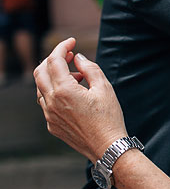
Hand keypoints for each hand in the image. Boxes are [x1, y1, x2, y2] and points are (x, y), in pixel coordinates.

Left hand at [34, 38, 127, 160]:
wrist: (107, 147)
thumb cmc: (109, 118)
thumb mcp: (104, 88)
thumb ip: (89, 68)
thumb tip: (78, 58)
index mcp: (64, 90)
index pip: (54, 60)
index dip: (62, 47)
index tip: (72, 41)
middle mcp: (51, 102)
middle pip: (40, 71)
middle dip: (53, 59)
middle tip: (70, 56)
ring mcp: (49, 115)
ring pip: (41, 88)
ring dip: (55, 77)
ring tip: (78, 78)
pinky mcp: (52, 125)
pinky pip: (46, 103)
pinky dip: (56, 92)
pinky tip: (74, 96)